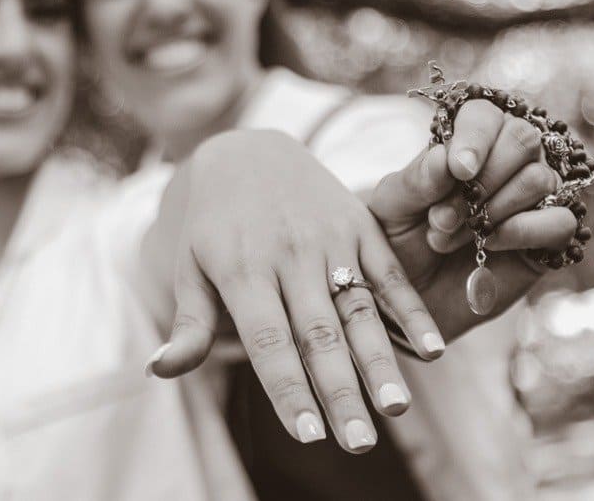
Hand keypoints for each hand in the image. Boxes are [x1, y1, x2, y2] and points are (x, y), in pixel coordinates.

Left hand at [144, 130, 444, 452]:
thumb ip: (189, 322)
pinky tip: (433, 349)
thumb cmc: (212, 223)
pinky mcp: (359, 224)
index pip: (268, 340)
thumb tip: (159, 370)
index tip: (307, 435)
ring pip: (358, 309)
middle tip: (358, 442)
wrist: (247, 150)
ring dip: (380, 360)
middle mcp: (288, 253)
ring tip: (396, 407)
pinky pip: (388, 273)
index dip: (288, 388)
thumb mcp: (190, 266)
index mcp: (242, 268)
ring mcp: (329, 237)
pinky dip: (411, 311)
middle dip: (339, 391)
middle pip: (318, 334)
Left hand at [369, 99, 577, 340]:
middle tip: (443, 218)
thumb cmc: (399, 241)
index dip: (475, 137)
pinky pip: (560, 220)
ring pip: (538, 179)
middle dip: (483, 180)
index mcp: (465, 142)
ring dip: (492, 211)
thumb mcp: (391, 209)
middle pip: (522, 138)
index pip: (485, 115)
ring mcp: (532, 196)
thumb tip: (446, 158)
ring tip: (450, 237)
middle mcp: (506, 160)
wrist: (411, 297)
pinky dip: (524, 231)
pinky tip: (492, 244)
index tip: (458, 170)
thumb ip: (415, 181)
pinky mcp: (549, 236)